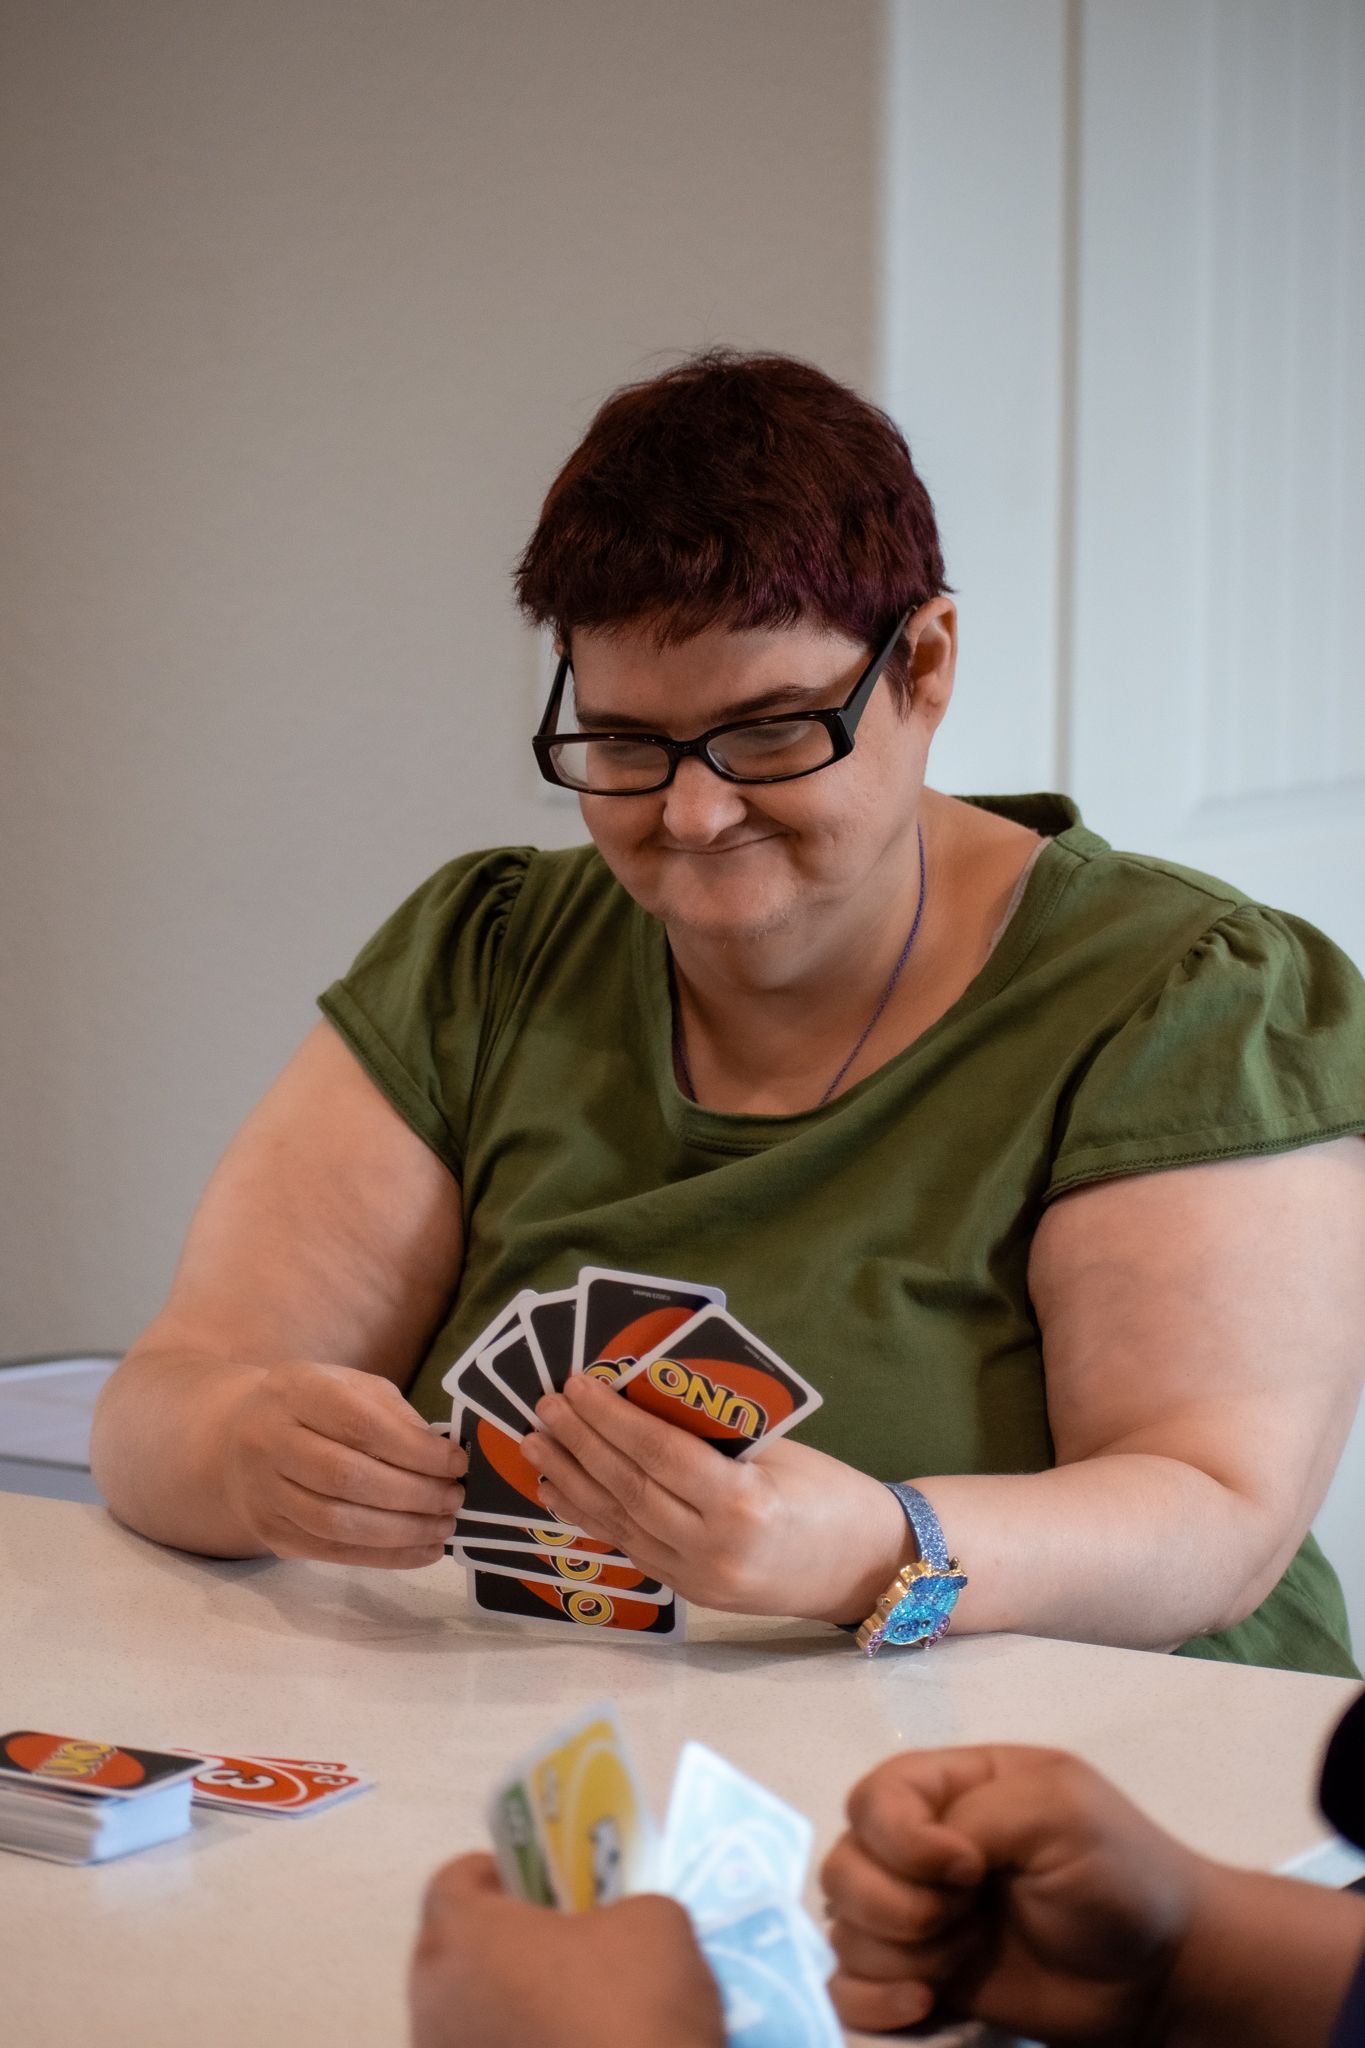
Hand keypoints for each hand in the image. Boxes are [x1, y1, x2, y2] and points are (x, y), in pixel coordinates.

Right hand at [221, 1361, 464, 1566]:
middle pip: (347, 1477)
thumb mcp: (352, 1388)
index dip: (413, 1449)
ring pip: (337, 1522)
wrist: (235, 1439)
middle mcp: (269, 1439)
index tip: (456, 1463)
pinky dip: (384, 1557)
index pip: (358, 1424)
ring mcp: (264, 1491)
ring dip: (402, 1531)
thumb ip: (395, 1415)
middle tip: (454, 1498)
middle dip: (413, 1493)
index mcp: (296, 1390)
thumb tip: (443, 1456)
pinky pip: (332, 1552)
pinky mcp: (270, 1532)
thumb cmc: (313, 1407)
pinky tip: (422, 1551)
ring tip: (443, 1525)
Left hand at [409, 1853, 724, 2047]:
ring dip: (503, 2009)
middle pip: (449, 1955)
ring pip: (461, 2020)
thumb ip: (619, 1908)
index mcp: (465, 1937)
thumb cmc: (635, 2013)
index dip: (495, 1873)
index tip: (537, 1883)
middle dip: (497, 1945)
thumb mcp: (655, 1923)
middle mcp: (433, 2005)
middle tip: (559, 1946)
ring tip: (569, 2015)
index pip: (451, 1882)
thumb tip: (616, 1927)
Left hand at [521, 1371, 907, 1619]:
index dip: (611, 1418)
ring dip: (572, 1479)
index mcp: (743, 1504)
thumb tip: (642, 1398)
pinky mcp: (691, 1593)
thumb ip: (713, 1435)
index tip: (577, 1384)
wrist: (870, 1566)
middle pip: (630, 1487)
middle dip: (581, 1443)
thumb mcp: (777, 1451)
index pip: (659, 1454)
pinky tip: (560, 1489)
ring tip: (536, 1443)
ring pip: (620, 1521)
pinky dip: (591, 1515)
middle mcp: (713, 1548)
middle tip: (546, 1406)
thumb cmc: (832, 1492)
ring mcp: (698, 1578)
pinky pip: (630, 1547)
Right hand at [821, 1744, 1197, 2041]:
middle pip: (844, 1864)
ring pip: (843, 1928)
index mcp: (951, 1789)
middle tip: (964, 1918)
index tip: (966, 1870)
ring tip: (962, 1958)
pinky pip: (849, 1988)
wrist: (1160, 1974)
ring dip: (897, 1951)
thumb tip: (930, 1867)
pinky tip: (925, 2003)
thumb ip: (981, 1814)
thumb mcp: (1062, 1810)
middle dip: (895, 1903)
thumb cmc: (1121, 1874)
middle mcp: (921, 1849)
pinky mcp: (922, 1980)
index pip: (873, 1798)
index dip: (901, 1839)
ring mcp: (919, 1918)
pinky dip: (870, 2001)